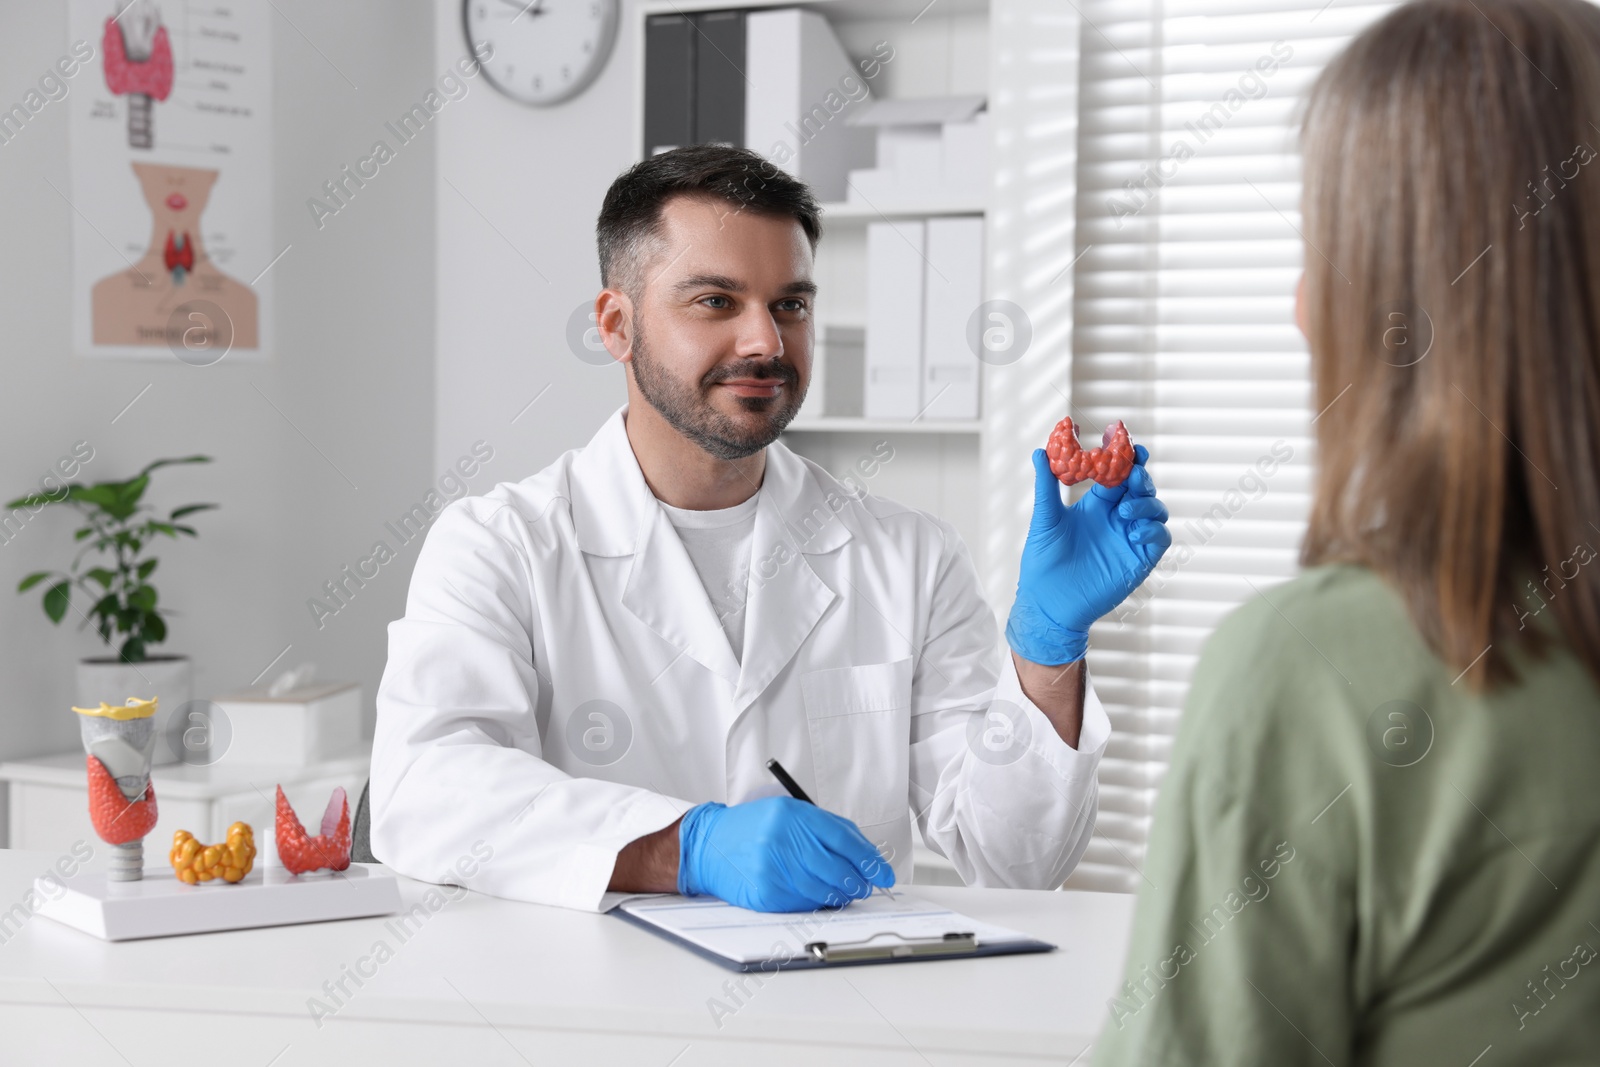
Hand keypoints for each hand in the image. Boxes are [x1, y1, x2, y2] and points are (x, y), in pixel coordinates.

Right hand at [677, 797, 894, 911]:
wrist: (709, 845)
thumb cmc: (752, 828)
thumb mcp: (788, 813)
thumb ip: (825, 829)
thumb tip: (865, 854)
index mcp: (793, 815)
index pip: (844, 840)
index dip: (870, 860)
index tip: (885, 873)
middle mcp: (782, 840)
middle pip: (838, 868)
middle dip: (860, 882)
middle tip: (868, 886)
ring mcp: (773, 868)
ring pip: (824, 890)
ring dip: (841, 895)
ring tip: (845, 892)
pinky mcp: (766, 892)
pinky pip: (804, 903)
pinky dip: (818, 902)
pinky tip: (819, 896)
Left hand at [1006, 443, 1170, 664]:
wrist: (1047, 602)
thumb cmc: (1042, 561)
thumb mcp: (1045, 520)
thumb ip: (1046, 486)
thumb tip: (1040, 451)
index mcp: (1096, 505)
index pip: (1118, 475)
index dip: (1125, 458)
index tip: (1126, 443)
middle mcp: (1117, 519)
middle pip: (1141, 489)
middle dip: (1140, 477)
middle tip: (1132, 473)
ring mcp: (1130, 539)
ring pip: (1155, 510)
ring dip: (1146, 503)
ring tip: (1123, 510)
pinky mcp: (1139, 560)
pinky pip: (1159, 538)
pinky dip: (1152, 529)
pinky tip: (1131, 531)